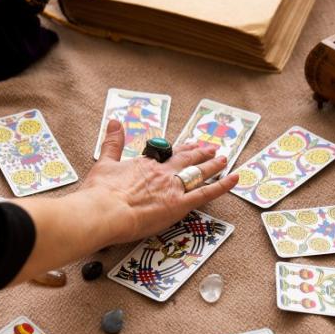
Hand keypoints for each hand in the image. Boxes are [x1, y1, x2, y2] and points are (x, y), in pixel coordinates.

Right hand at [81, 120, 238, 245]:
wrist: (104, 211)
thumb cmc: (100, 193)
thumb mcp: (104, 163)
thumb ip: (112, 143)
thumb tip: (114, 122)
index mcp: (144, 164)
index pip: (167, 155)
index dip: (180, 149)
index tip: (188, 145)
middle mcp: (162, 172)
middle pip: (186, 159)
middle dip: (200, 153)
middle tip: (212, 147)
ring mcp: (173, 188)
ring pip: (199, 173)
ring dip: (212, 165)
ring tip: (224, 159)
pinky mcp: (180, 205)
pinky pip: (207, 193)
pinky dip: (222, 185)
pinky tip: (234, 178)